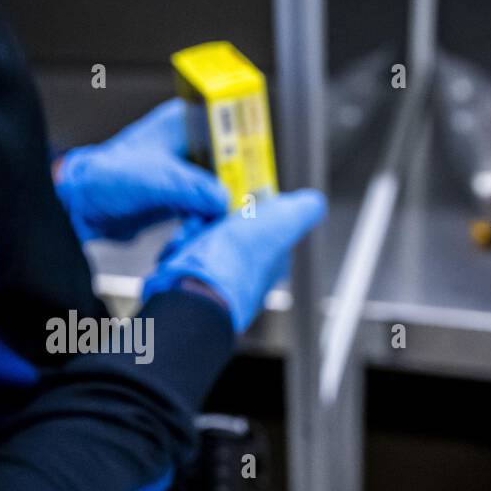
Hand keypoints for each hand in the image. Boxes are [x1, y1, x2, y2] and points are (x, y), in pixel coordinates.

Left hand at [54, 98, 229, 241]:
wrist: (81, 205)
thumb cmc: (109, 178)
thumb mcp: (159, 180)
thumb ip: (196, 189)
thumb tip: (225, 202)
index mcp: (184, 122)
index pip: (229, 129)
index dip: (245, 151)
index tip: (254, 175)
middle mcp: (187, 144)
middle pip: (228, 163)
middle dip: (231, 188)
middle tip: (234, 208)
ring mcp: (182, 171)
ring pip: (217, 188)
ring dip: (214, 209)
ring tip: (205, 223)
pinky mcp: (177, 196)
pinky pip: (203, 207)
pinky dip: (202, 220)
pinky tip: (195, 231)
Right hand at [143, 189, 326, 331]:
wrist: (199, 290)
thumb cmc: (240, 258)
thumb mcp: (284, 221)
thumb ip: (303, 210)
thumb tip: (313, 202)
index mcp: (272, 261)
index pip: (264, 226)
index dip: (249, 210)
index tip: (237, 201)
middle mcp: (246, 275)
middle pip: (227, 232)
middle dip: (213, 220)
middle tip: (209, 218)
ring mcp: (216, 282)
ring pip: (200, 242)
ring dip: (192, 232)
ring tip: (191, 233)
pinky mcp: (189, 286)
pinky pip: (180, 258)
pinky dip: (177, 250)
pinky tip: (179, 250)